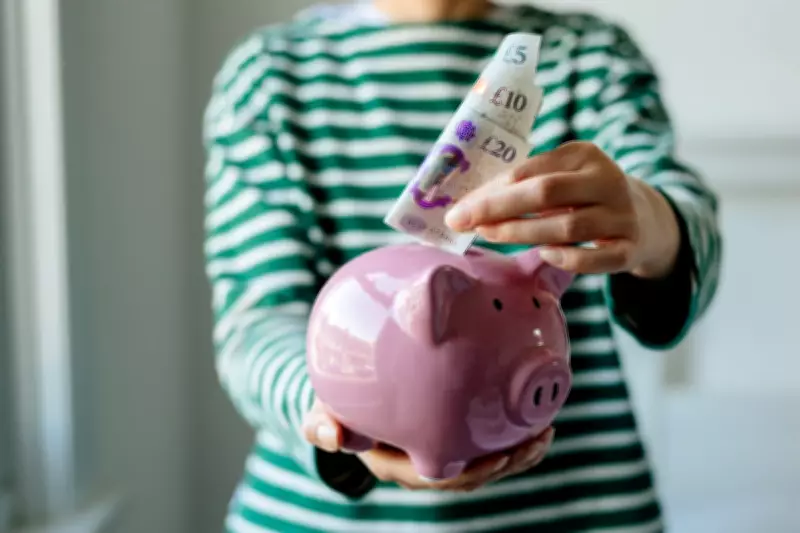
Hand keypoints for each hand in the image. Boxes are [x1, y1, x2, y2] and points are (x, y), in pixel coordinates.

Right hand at [302, 399, 555, 491]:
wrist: (346, 393)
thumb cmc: (336, 404)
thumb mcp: (323, 411)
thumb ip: (322, 424)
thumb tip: (330, 436)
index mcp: (398, 464)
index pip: (439, 477)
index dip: (472, 473)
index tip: (499, 458)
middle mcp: (422, 464)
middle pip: (472, 474)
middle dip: (507, 463)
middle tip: (535, 441)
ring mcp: (440, 450)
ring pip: (484, 461)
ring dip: (517, 452)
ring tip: (545, 433)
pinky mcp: (452, 437)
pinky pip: (485, 442)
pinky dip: (511, 434)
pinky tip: (534, 416)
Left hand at [445, 142, 680, 278]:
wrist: (644, 218)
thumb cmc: (583, 196)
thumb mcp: (562, 177)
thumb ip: (524, 185)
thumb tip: (469, 204)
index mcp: (583, 155)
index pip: (529, 171)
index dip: (491, 191)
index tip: (460, 209)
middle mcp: (606, 180)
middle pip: (546, 193)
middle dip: (500, 210)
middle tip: (466, 224)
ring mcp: (622, 215)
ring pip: (568, 226)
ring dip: (523, 233)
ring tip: (492, 236)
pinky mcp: (630, 248)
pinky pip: (597, 258)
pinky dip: (568, 259)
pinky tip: (544, 254)